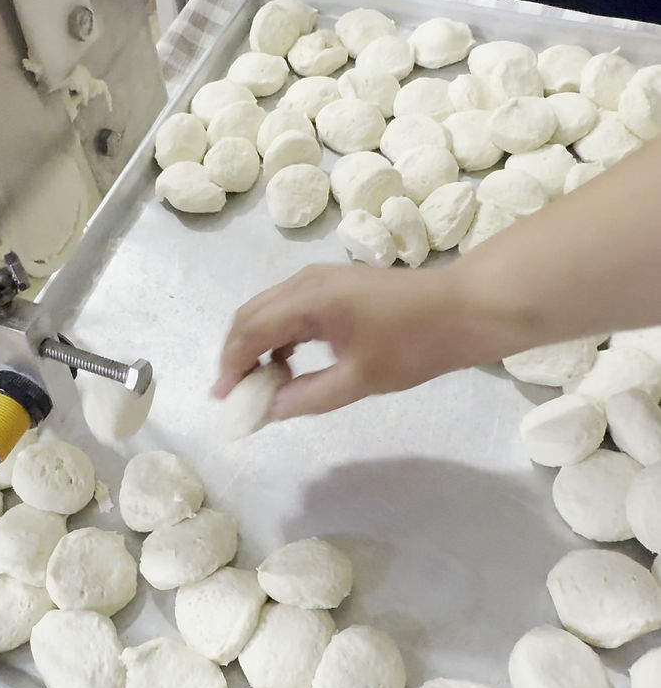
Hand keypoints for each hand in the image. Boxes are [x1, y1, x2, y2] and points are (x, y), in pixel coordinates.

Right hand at [213, 262, 483, 421]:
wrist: (464, 308)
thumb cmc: (415, 344)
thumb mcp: (360, 379)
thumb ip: (308, 396)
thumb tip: (269, 409)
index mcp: (308, 301)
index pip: (250, 332)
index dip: (231, 366)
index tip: (224, 399)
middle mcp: (305, 281)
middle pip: (250, 314)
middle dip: (236, 354)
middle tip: (235, 393)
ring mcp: (320, 278)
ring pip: (268, 308)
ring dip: (256, 343)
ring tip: (262, 383)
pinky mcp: (334, 283)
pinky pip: (288, 306)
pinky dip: (278, 333)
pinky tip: (289, 362)